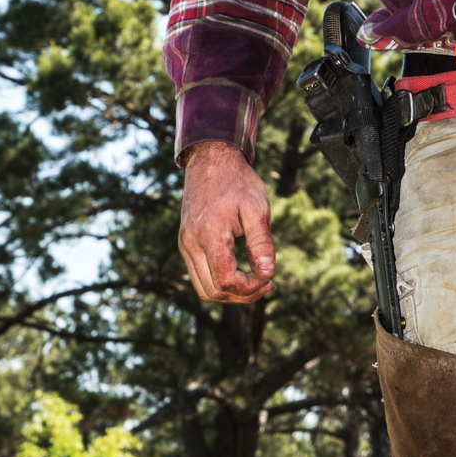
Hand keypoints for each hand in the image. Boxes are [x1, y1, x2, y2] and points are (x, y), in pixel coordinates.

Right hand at [179, 142, 275, 301]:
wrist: (211, 160)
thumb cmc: (237, 182)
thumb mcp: (257, 209)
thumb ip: (262, 243)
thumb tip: (268, 274)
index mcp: (209, 236)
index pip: (225, 281)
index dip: (249, 288)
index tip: (270, 278)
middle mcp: (191, 244)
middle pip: (212, 292)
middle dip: (242, 296)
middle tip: (268, 284)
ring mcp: (185, 245)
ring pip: (203, 288)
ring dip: (231, 293)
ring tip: (257, 282)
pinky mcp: (186, 243)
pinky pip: (200, 275)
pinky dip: (221, 282)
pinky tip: (242, 272)